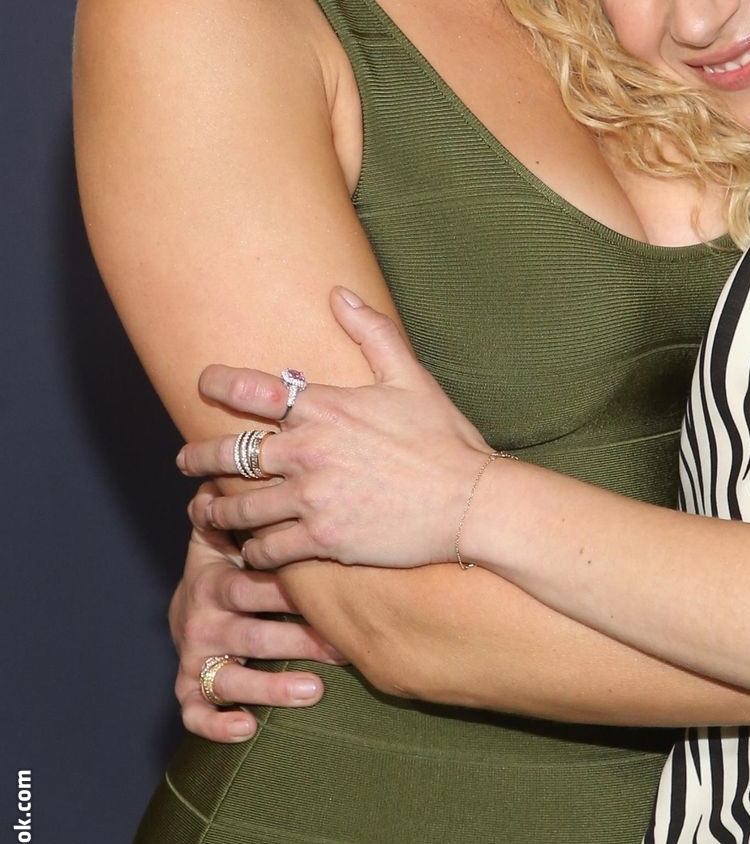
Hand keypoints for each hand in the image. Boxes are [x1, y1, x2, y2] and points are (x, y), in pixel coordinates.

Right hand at [171, 488, 344, 740]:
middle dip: (297, 636)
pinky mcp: (189, 688)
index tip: (322, 587)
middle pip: (251, 628)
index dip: (284, 587)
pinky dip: (218, 724)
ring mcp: (196, 654)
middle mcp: (204, 615)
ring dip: (271, 684)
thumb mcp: (232, 525)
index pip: (249, 580)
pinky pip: (197, 713)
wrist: (193, 598)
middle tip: (342, 642)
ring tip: (314, 689)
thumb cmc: (232, 554)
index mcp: (216, 574)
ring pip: (230, 676)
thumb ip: (248, 498)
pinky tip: (249, 728)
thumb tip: (267, 452)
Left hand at [175, 289, 491, 568]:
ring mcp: (311, 498)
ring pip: (239, 507)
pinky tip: (249, 549)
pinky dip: (252, 551)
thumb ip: (371, 331)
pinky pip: (267, 548)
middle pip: (227, 454)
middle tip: (186, 461)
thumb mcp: (410, 375)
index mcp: (324, 407)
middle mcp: (308, 451)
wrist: (470, 501)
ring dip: (215, 510)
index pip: (252, 389)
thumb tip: (338, 293)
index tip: (203, 382)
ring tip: (205, 510)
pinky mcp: (322, 539)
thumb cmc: (443, 437)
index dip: (218, 383)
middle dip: (197, 458)